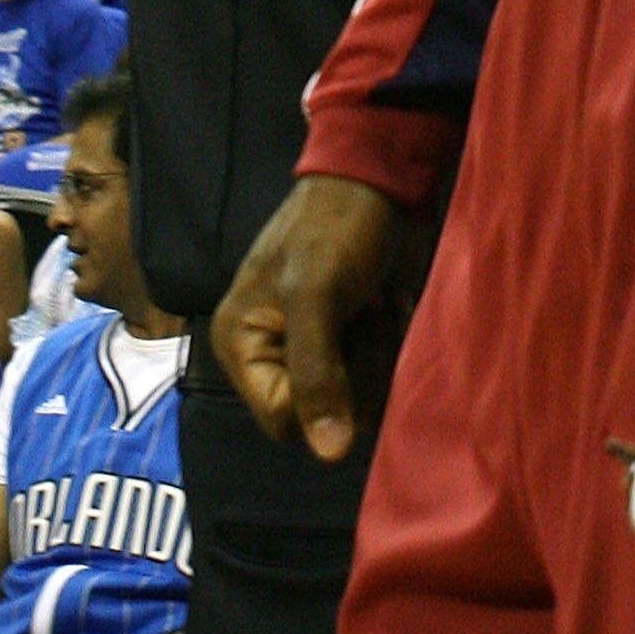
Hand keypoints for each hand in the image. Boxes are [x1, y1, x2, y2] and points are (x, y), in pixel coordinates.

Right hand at [212, 175, 432, 461]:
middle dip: (356, 368)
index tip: (340, 342)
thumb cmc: (336, 227)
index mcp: (243, 346)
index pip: (283, 422)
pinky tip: (389, 306)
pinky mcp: (353, 341)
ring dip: (378, 353)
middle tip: (361, 312)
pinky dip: (391, 345)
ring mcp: (318, 350)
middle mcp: (275, 356)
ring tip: (374, 303)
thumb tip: (329, 456)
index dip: (321, 398)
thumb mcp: (316, 295)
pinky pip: (378, 377)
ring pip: (358, 400)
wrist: (381, 177)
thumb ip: (316, 375)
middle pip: (325, 417)